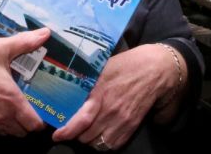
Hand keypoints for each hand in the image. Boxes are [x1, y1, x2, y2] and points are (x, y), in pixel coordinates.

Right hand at [0, 27, 49, 134]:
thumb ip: (24, 42)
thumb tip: (46, 33)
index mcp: (12, 100)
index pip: (35, 125)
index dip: (40, 119)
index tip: (38, 108)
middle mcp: (2, 118)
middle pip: (23, 133)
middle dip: (26, 122)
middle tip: (23, 105)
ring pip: (8, 134)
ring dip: (12, 125)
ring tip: (7, 106)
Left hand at [50, 44, 174, 149]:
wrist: (153, 70)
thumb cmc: (124, 65)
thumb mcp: (100, 68)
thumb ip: (85, 81)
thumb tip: (65, 86)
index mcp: (100, 92)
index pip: (81, 120)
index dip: (67, 131)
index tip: (57, 135)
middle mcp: (111, 110)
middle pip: (86, 136)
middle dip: (76, 134)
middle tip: (72, 127)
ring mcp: (122, 121)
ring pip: (97, 143)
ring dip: (88, 140)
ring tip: (85, 131)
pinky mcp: (131, 127)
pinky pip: (112, 145)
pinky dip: (102, 143)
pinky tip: (100, 133)